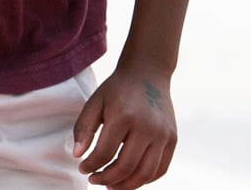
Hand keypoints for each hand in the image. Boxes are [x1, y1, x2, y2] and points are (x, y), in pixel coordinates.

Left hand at [72, 65, 176, 187]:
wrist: (148, 72)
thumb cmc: (117, 89)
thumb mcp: (95, 102)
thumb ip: (84, 128)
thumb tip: (77, 156)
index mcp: (123, 115)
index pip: (104, 153)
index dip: (90, 166)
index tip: (82, 168)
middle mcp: (147, 126)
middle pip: (125, 167)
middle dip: (106, 179)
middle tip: (94, 180)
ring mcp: (163, 134)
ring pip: (145, 174)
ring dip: (125, 185)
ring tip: (111, 185)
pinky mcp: (173, 138)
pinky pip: (160, 169)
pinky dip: (144, 179)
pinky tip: (129, 177)